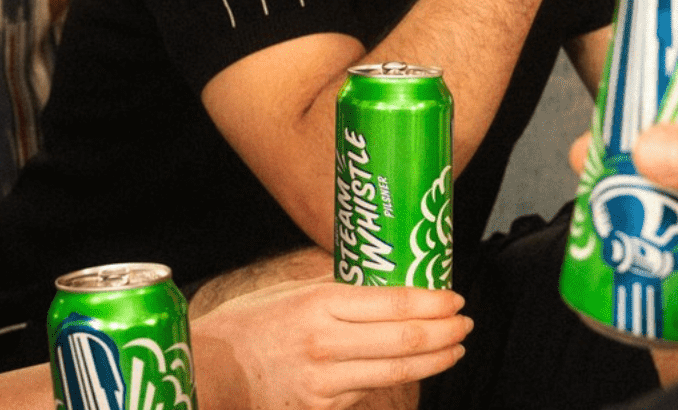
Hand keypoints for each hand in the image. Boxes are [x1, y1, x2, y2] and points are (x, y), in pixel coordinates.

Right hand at [191, 277, 470, 409]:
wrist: (211, 371)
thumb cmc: (251, 325)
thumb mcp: (291, 293)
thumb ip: (336, 290)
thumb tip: (384, 280)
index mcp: (319, 304)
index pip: (394, 303)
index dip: (433, 303)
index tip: (455, 298)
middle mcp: (325, 344)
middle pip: (405, 339)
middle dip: (445, 332)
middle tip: (465, 323)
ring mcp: (324, 382)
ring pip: (396, 372)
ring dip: (434, 360)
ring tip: (454, 348)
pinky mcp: (320, 409)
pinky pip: (368, 394)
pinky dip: (396, 380)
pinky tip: (412, 369)